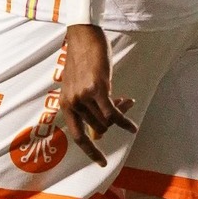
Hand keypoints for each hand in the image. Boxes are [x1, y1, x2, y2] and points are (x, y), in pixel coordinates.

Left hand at [59, 23, 136, 164]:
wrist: (83, 36)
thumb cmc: (84, 58)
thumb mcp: (81, 85)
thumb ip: (89, 105)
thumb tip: (107, 126)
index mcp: (65, 104)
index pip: (77, 136)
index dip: (91, 151)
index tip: (102, 162)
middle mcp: (72, 103)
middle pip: (99, 128)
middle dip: (113, 123)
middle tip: (123, 104)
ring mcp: (83, 97)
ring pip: (107, 122)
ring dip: (120, 116)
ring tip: (127, 100)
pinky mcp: (96, 89)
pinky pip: (113, 114)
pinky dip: (124, 122)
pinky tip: (132, 127)